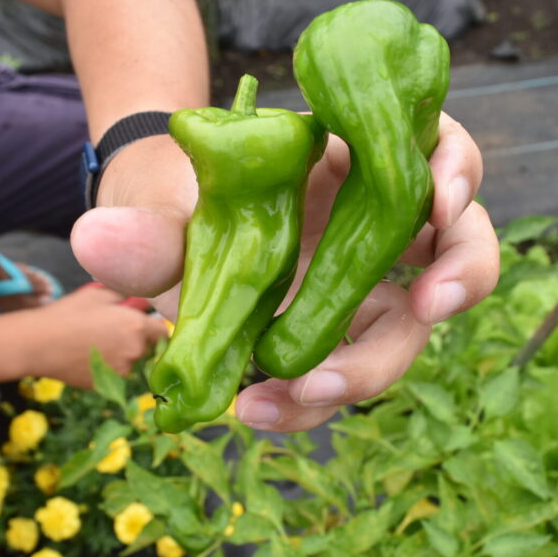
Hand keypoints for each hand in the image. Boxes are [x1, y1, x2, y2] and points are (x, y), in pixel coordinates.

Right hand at [25, 285, 167, 388]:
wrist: (38, 344)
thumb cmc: (68, 314)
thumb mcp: (99, 295)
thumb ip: (124, 298)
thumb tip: (134, 301)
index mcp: (137, 327)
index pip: (163, 331)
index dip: (153, 327)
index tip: (143, 324)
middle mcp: (135, 351)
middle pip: (146, 347)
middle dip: (135, 340)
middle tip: (110, 332)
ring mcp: (121, 372)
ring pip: (130, 362)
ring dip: (120, 355)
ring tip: (94, 344)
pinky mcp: (107, 385)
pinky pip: (114, 375)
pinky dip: (106, 368)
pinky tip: (86, 357)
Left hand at [70, 113, 498, 430]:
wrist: (164, 238)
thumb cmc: (182, 198)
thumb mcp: (166, 204)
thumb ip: (148, 227)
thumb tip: (98, 241)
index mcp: (358, 162)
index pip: (439, 149)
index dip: (456, 170)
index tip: (440, 201)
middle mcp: (380, 226)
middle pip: (459, 246)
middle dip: (459, 278)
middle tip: (427, 308)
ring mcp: (368, 287)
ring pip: (411, 328)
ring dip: (370, 368)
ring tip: (300, 394)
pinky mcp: (341, 339)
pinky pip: (343, 376)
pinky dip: (309, 402)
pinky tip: (253, 407)